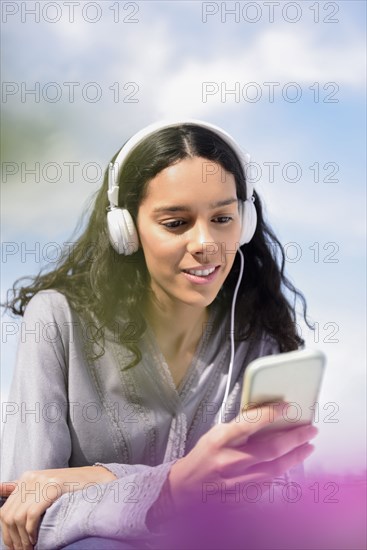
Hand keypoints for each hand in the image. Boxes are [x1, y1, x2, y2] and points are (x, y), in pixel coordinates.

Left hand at [0, 466, 115, 549]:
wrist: (96, 480)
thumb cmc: (71, 490)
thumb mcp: (45, 490)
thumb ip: (26, 496)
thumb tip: (3, 499)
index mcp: (26, 478)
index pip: (4, 510)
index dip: (6, 533)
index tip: (14, 547)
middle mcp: (31, 477)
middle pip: (8, 515)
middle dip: (13, 538)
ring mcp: (42, 481)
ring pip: (18, 517)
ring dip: (22, 538)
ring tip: (31, 546)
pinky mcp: (53, 486)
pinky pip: (32, 514)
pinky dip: (31, 531)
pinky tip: (37, 538)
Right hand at [168, 403, 316, 510]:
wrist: (186, 489)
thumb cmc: (203, 457)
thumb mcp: (215, 434)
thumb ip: (239, 427)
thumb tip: (268, 417)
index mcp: (219, 441)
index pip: (249, 424)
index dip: (270, 414)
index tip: (288, 406)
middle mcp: (229, 462)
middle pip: (270, 449)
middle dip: (295, 438)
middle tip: (311, 429)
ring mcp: (237, 483)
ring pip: (276, 468)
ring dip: (296, 456)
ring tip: (308, 445)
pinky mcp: (243, 497)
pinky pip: (270, 482)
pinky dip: (283, 470)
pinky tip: (290, 462)